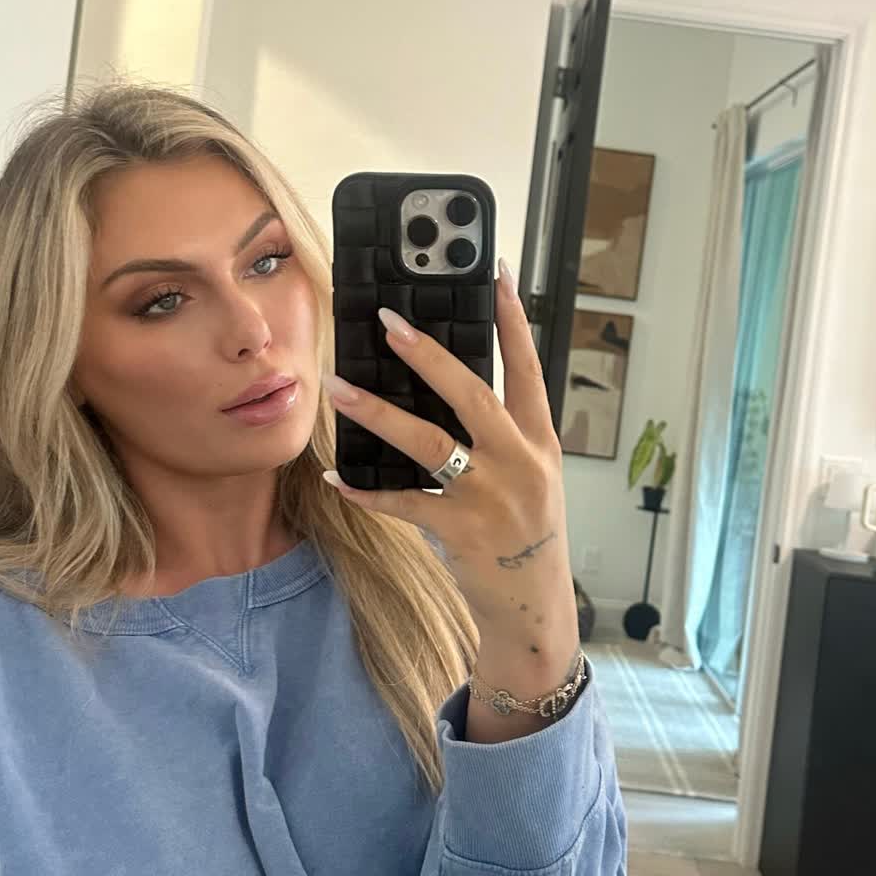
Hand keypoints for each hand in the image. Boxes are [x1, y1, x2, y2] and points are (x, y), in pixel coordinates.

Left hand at [319, 259, 578, 666]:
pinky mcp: (462, 530)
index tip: (497, 271)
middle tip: (390, 322)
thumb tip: (449, 388)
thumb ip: (502, 435)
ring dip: (378, 413)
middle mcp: (520, 462)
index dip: (513, 318)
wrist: (534, 604)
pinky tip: (337, 480)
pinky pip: (404, 503)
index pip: (528, 367)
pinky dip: (367, 492)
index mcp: (538, 441)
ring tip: (337, 388)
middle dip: (429, 355)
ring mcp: (491, 496)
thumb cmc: (524, 534)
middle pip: (473, 394)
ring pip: (430, 443)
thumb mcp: (531, 477)